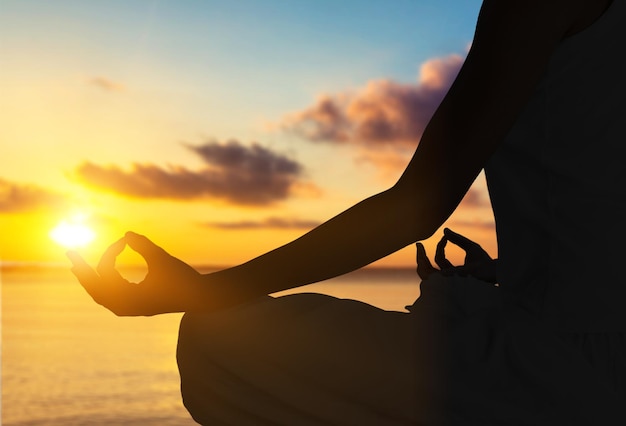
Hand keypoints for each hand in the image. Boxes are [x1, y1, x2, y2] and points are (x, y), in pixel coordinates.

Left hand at [68, 232, 203, 315]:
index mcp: (129, 299)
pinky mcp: (139, 306)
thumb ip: (143, 245)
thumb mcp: (162, 258)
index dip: (112, 252)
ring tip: (79, 267)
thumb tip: (126, 233)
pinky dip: (106, 285)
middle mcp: (127, 307)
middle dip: (82, 272)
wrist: (201, 297)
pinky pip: (114, 297)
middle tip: (70, 255)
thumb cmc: (182, 278)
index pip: (107, 274)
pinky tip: (106, 274)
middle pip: (95, 290)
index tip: (124, 240)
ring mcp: (132, 308)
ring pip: (103, 295)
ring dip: (92, 280)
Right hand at [416, 228, 496, 283]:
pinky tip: (443, 241)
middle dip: (420, 257)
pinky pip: (442, 268)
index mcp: (452, 270)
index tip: (445, 237)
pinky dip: (440, 253)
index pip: (439, 260)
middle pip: (427, 271)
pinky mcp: (457, 276)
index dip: (439, 247)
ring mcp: (451, 278)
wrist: (496, 268)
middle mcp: (450, 276)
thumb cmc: (485, 260)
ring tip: (420, 247)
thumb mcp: (470, 246)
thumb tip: (445, 230)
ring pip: (429, 273)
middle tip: (418, 245)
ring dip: (422, 259)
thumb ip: (457, 239)